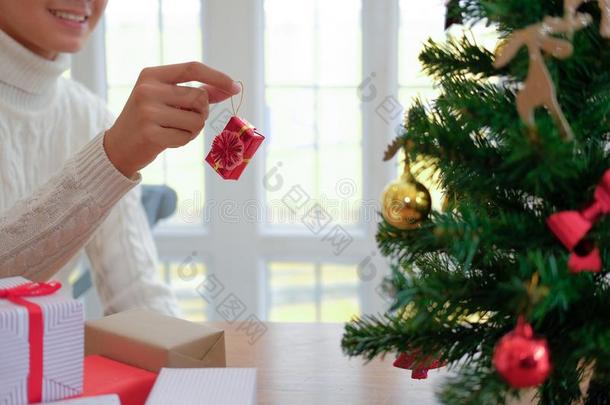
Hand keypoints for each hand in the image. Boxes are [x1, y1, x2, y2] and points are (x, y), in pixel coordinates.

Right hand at [103, 62, 240, 177]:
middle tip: (188, 118)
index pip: (192, 68)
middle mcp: (147, 90)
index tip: (235, 87)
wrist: (118, 146)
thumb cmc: (148, 119)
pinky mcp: (151, 134)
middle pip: (199, 97)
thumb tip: (229, 88)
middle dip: (202, 111)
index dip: (217, 77)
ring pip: (197, 119)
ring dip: (194, 128)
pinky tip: (167, 139)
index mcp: (151, 75)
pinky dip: (184, 140)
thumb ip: (195, 91)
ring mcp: (147, 112)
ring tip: (175, 129)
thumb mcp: (166, 98)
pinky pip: (186, 137)